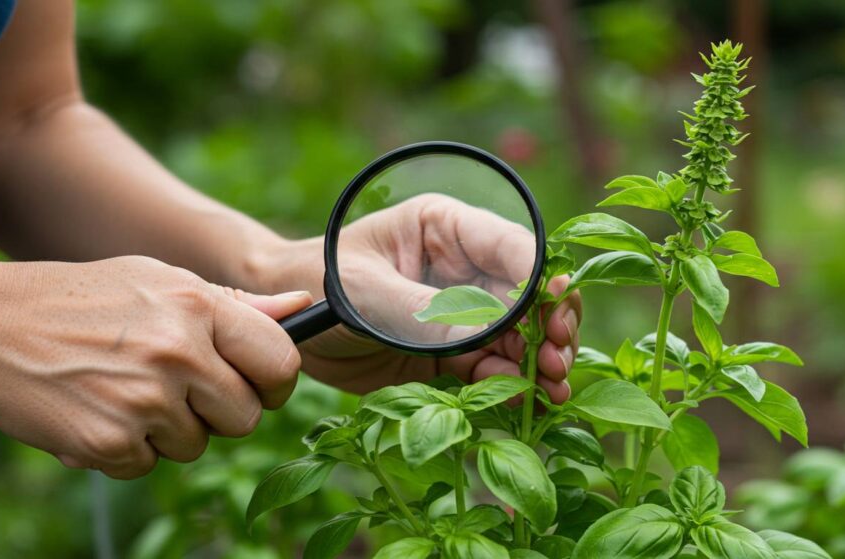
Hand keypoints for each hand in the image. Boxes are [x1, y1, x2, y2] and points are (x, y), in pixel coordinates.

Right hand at [0, 254, 310, 478]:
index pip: (281, 361)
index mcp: (200, 306)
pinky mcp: (110, 442)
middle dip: (220, 411)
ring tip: (127, 390)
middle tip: (179, 388)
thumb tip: (301, 307)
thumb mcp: (161, 281)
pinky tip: (99, 410)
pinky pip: (148, 465)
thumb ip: (234, 305)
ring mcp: (145, 401)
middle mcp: (179, 353)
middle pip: (246, 417)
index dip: (275, 381)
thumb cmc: (85, 299)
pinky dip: (127, 449)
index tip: (258, 384)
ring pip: (198, 445)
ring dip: (170, 431)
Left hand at [260, 194, 580, 401]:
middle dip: (549, 325)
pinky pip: (492, 365)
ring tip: (551, 389)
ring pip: (519, 334)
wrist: (286, 324)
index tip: (556, 309)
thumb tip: (486, 338)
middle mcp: (464, 266)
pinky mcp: (452, 350)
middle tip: (558, 360)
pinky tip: (525, 399)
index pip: (512, 247)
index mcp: (446, 229)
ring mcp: (462, 310)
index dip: (541, 278)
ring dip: (539, 361)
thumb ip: (424, 313)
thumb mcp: (366, 293)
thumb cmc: (318, 283)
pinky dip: (511, 383)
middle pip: (528, 293)